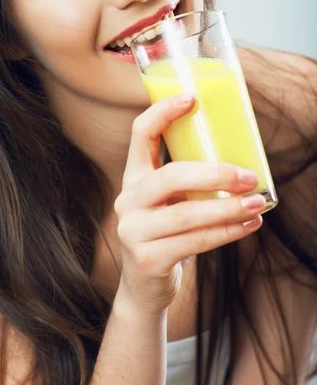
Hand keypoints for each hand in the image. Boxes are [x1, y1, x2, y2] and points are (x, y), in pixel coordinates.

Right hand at [114, 94, 265, 316]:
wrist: (144, 286)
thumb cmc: (165, 233)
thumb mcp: (167, 202)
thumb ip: (188, 182)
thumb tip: (242, 161)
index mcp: (133, 177)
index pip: (140, 135)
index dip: (162, 113)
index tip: (191, 98)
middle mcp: (127, 199)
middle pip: (169, 176)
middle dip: (214, 174)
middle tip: (249, 176)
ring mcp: (134, 230)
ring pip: (186, 213)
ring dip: (228, 208)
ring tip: (257, 202)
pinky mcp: (148, 259)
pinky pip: (194, 242)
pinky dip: (226, 233)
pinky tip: (249, 226)